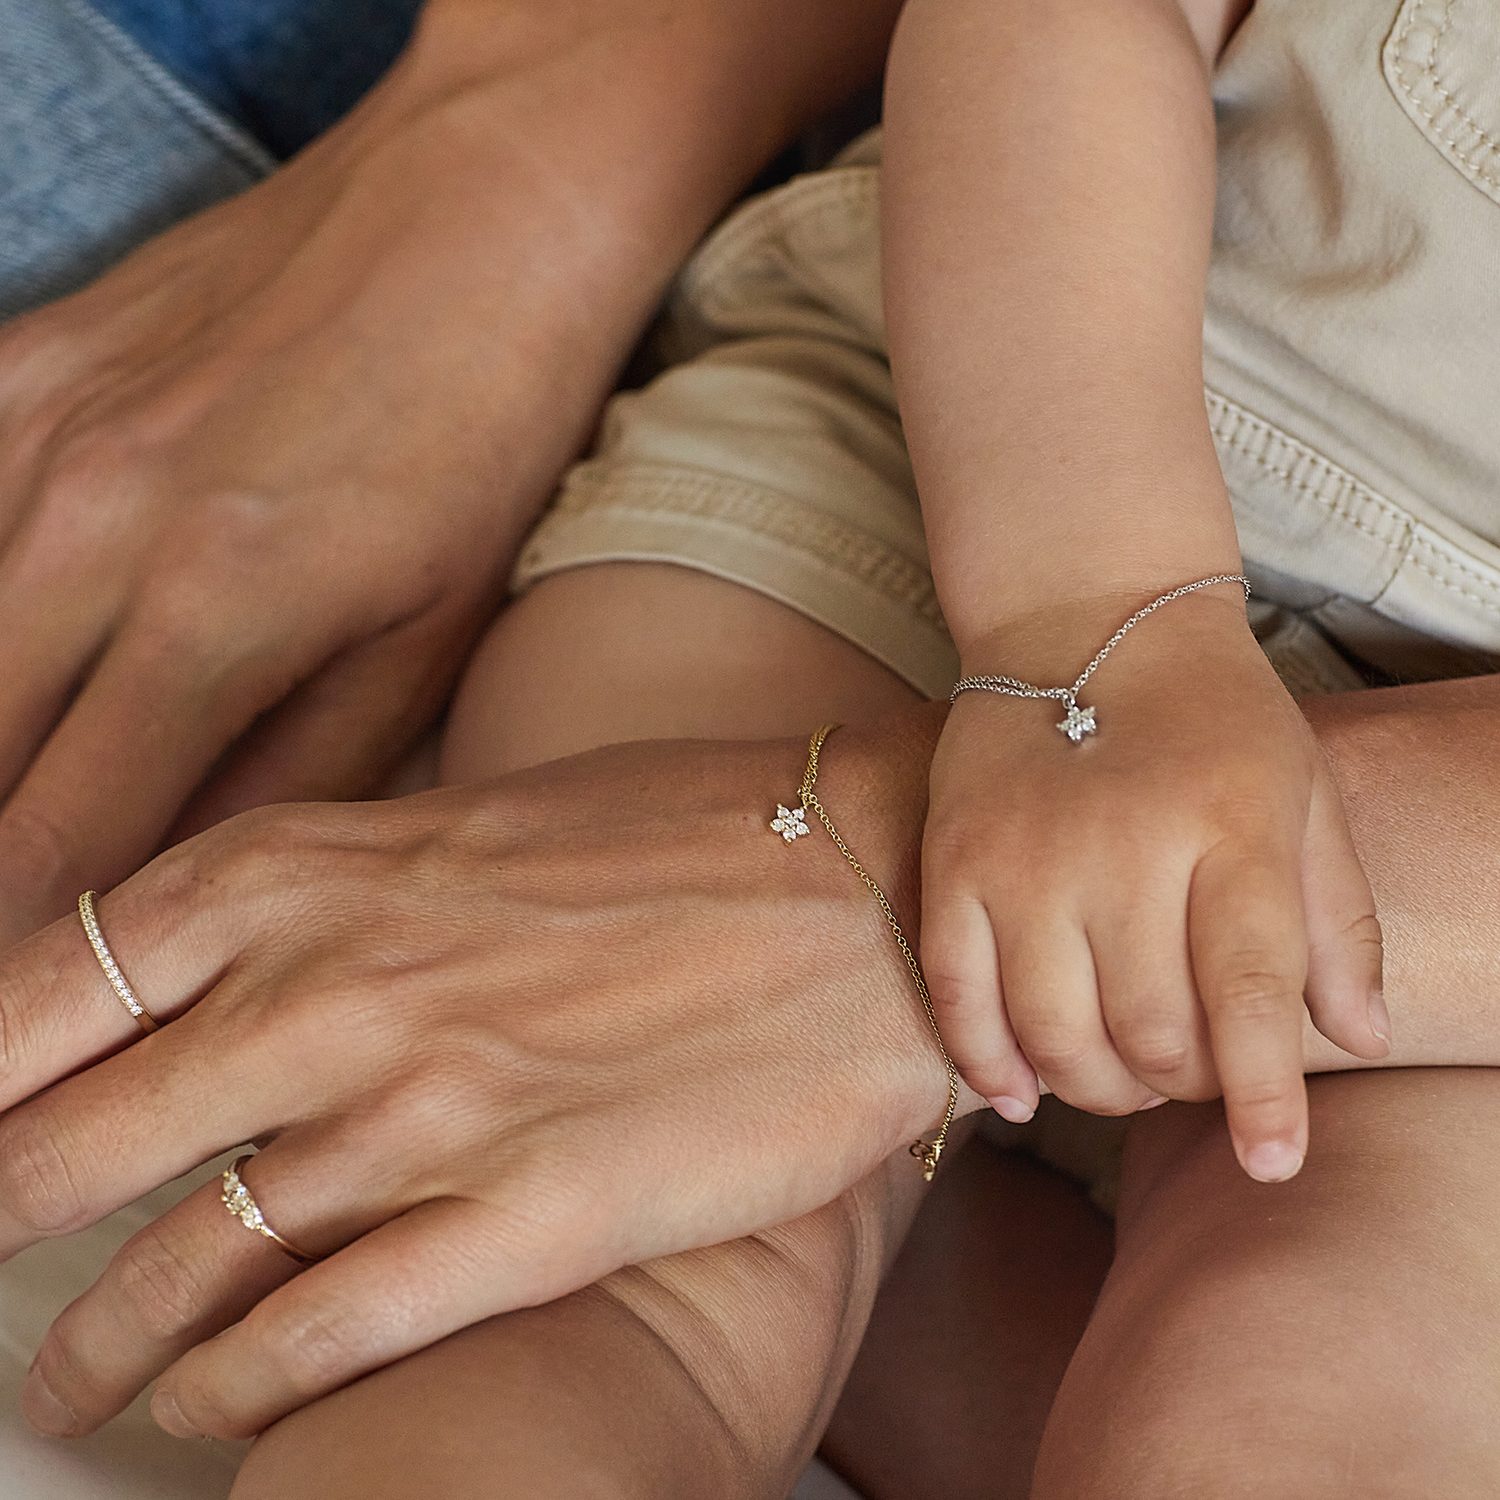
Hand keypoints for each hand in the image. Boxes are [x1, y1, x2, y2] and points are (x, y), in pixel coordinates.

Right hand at [0, 8, 720, 947]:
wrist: (480, 208)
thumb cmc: (486, 432)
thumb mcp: (432, 629)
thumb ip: (300, 767)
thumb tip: (186, 888)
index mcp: (219, 615)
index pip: (56, 857)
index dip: (16, 983)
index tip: (12, 1056)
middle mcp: (89, 530)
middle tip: (4, 1009)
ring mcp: (31, 437)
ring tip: (8, 875)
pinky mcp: (12, 368)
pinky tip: (17, 693)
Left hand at [0, 720, 959, 1439]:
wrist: (869, 880)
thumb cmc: (684, 830)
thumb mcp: (466, 821)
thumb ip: (335, 896)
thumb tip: (227, 973)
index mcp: (311, 871)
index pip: (43, 988)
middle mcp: (338, 991)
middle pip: (64, 1145)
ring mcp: (428, 1109)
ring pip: (175, 1266)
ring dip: (95, 1347)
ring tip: (66, 1389)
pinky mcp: (530, 1216)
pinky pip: (316, 1335)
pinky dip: (234, 1388)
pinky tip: (211, 1409)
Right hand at [921, 589, 1387, 1179]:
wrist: (1081, 618)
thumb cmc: (1211, 716)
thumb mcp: (1303, 794)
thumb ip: (1336, 921)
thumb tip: (1362, 1040)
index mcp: (1227, 826)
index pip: (1250, 989)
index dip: (1263, 1092)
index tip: (1273, 1162)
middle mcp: (1120, 847)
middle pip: (1147, 1029)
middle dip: (1178, 1082)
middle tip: (1185, 1069)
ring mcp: (1024, 857)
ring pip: (1053, 1031)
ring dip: (1094, 1085)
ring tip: (1117, 1073)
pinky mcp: (955, 862)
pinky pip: (957, 995)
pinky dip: (987, 1062)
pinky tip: (1020, 1090)